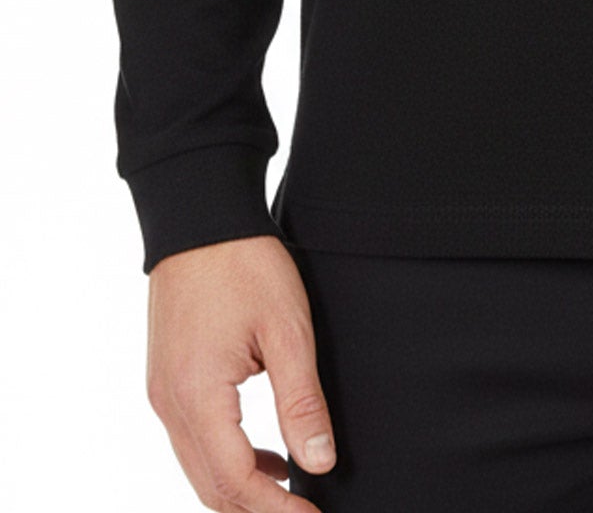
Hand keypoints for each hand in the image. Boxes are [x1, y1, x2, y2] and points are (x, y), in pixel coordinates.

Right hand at [146, 234, 335, 510]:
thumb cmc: (245, 265)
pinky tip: (266, 456)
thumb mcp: (287, 330)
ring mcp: (161, 394)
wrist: (200, 219)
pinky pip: (192, 441)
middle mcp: (169, 405)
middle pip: (210, 487)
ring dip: (241, 489)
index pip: (235, 483)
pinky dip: (226, 461)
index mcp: (197, 397)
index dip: (276, 510)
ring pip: (198, 469)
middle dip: (256, 510)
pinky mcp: (165, 381)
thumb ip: (301, 401)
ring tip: (293, 491)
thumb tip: (319, 463)